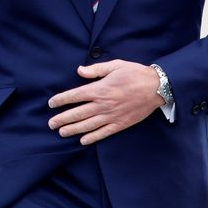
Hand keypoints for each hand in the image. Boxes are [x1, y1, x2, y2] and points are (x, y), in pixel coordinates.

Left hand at [48, 60, 163, 144]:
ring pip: (88, 125)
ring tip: (61, 132)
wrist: (156, 87)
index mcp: (99, 89)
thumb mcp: (114, 66)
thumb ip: (95, 70)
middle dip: (62, 119)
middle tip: (50, 124)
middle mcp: (103, 104)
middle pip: (77, 113)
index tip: (51, 104)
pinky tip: (83, 141)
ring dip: (73, 129)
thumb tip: (79, 71)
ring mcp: (111, 115)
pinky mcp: (121, 124)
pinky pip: (104, 132)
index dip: (60, 100)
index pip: (74, 96)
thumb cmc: (134, 74)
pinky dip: (92, 137)